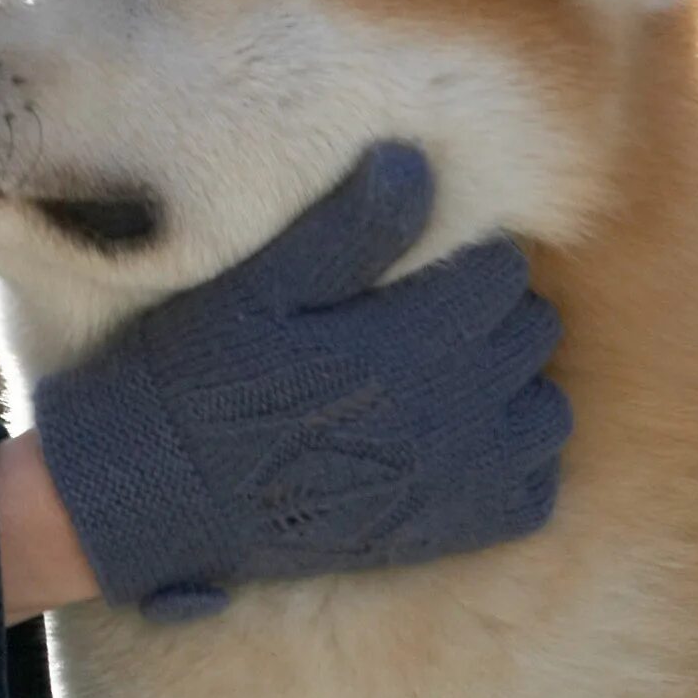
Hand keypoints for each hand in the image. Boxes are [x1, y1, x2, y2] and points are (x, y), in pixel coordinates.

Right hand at [28, 143, 569, 621]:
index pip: (500, 270)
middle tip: (421, 310)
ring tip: (442, 372)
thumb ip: (343, 230)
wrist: (152, 496)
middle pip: (529, 331)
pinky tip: (454, 439)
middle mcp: (445, 416)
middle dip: (487, 311)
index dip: (463, 253)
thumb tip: (415, 164)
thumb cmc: (194, 380)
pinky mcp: (445, 532)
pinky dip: (512, 459)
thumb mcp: (252, 289)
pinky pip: (533, 487)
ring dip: (508, 383)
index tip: (418, 260)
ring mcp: (452, 483)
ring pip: (545, 408)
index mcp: (404, 343)